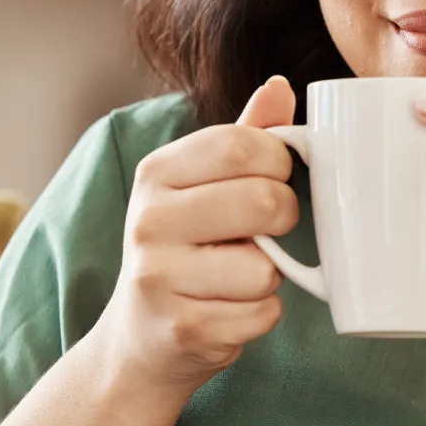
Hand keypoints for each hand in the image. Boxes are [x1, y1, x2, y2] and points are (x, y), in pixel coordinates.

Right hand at [94, 77, 298, 397]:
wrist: (140, 338)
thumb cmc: (184, 249)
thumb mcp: (201, 186)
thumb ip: (243, 137)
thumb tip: (279, 86)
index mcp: (156, 173)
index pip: (240, 145)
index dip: (278, 161)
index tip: (276, 177)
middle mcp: (148, 221)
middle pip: (263, 201)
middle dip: (284, 217)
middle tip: (268, 230)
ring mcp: (159, 278)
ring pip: (266, 267)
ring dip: (270, 275)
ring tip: (236, 276)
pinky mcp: (183, 329)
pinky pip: (262, 314)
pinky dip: (260, 315)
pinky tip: (228, 310)